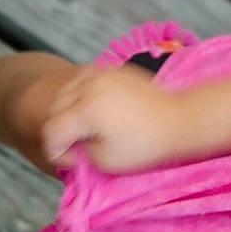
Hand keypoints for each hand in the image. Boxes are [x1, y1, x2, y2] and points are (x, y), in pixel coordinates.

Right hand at [39, 64, 187, 171]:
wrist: (179, 120)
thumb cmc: (146, 145)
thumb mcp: (105, 161)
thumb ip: (79, 153)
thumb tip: (70, 145)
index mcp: (86, 109)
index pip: (51, 131)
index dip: (57, 152)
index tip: (75, 162)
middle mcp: (89, 85)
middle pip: (54, 109)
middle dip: (61, 131)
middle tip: (81, 148)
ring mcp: (100, 73)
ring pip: (65, 91)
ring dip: (68, 112)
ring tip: (88, 130)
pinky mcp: (112, 69)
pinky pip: (83, 80)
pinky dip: (81, 96)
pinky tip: (96, 112)